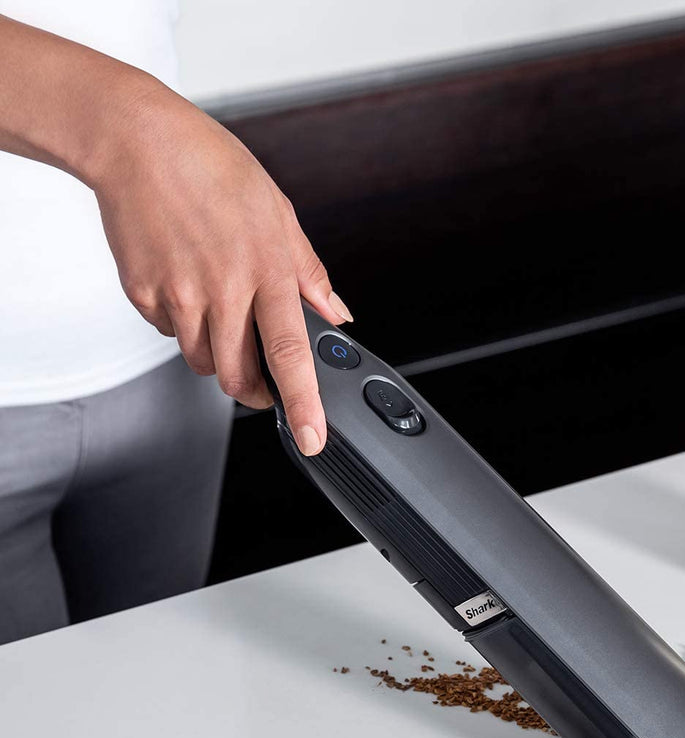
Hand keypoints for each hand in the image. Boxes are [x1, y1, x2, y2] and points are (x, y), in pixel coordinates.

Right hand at [91, 86, 348, 455]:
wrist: (136, 140)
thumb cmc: (213, 169)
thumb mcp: (279, 213)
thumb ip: (309, 273)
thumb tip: (337, 316)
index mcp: (267, 269)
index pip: (290, 353)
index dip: (304, 403)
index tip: (311, 438)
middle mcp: (223, 288)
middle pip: (238, 375)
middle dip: (253, 390)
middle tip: (262, 382)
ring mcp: (178, 293)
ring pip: (202, 361)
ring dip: (217, 354)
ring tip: (219, 309)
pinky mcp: (142, 292)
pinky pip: (168, 333)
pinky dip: (181, 324)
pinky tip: (185, 284)